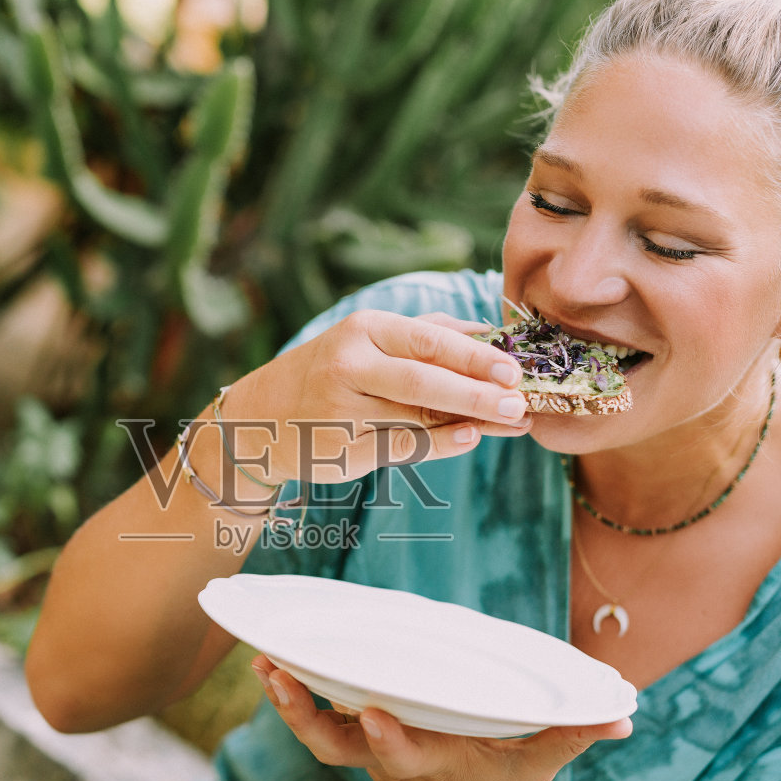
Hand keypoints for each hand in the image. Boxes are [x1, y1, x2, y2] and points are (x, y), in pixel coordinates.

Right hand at [220, 310, 532, 485]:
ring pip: (418, 418)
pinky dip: (442, 444)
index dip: (475, 356)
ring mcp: (342, 411)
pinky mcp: (342, 450)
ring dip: (471, 421)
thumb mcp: (369, 339)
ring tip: (512, 423)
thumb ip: (428, 333)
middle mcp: (349, 366)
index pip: (428, 340)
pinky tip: (470, 438)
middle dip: (478, 393)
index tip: (514, 368)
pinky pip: (403, 448)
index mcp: (363, 330)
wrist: (261, 418)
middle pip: (424, 380)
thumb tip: (492, 334)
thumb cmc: (331, 371)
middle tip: (520, 402)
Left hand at [253, 654, 631, 780]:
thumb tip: (624, 715)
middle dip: (306, 719)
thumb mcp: (536, 762)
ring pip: (314, 729)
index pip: (399, 753)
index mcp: (427, 762)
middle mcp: (385, 755)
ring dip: (284, 700)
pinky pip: (312, 709)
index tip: (372, 714)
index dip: (384, 738)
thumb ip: (573, 735)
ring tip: (261, 660)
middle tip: (280, 680)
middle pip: (334, 746)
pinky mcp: (350, 729)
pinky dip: (288, 687)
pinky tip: (266, 653)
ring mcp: (362, 745)